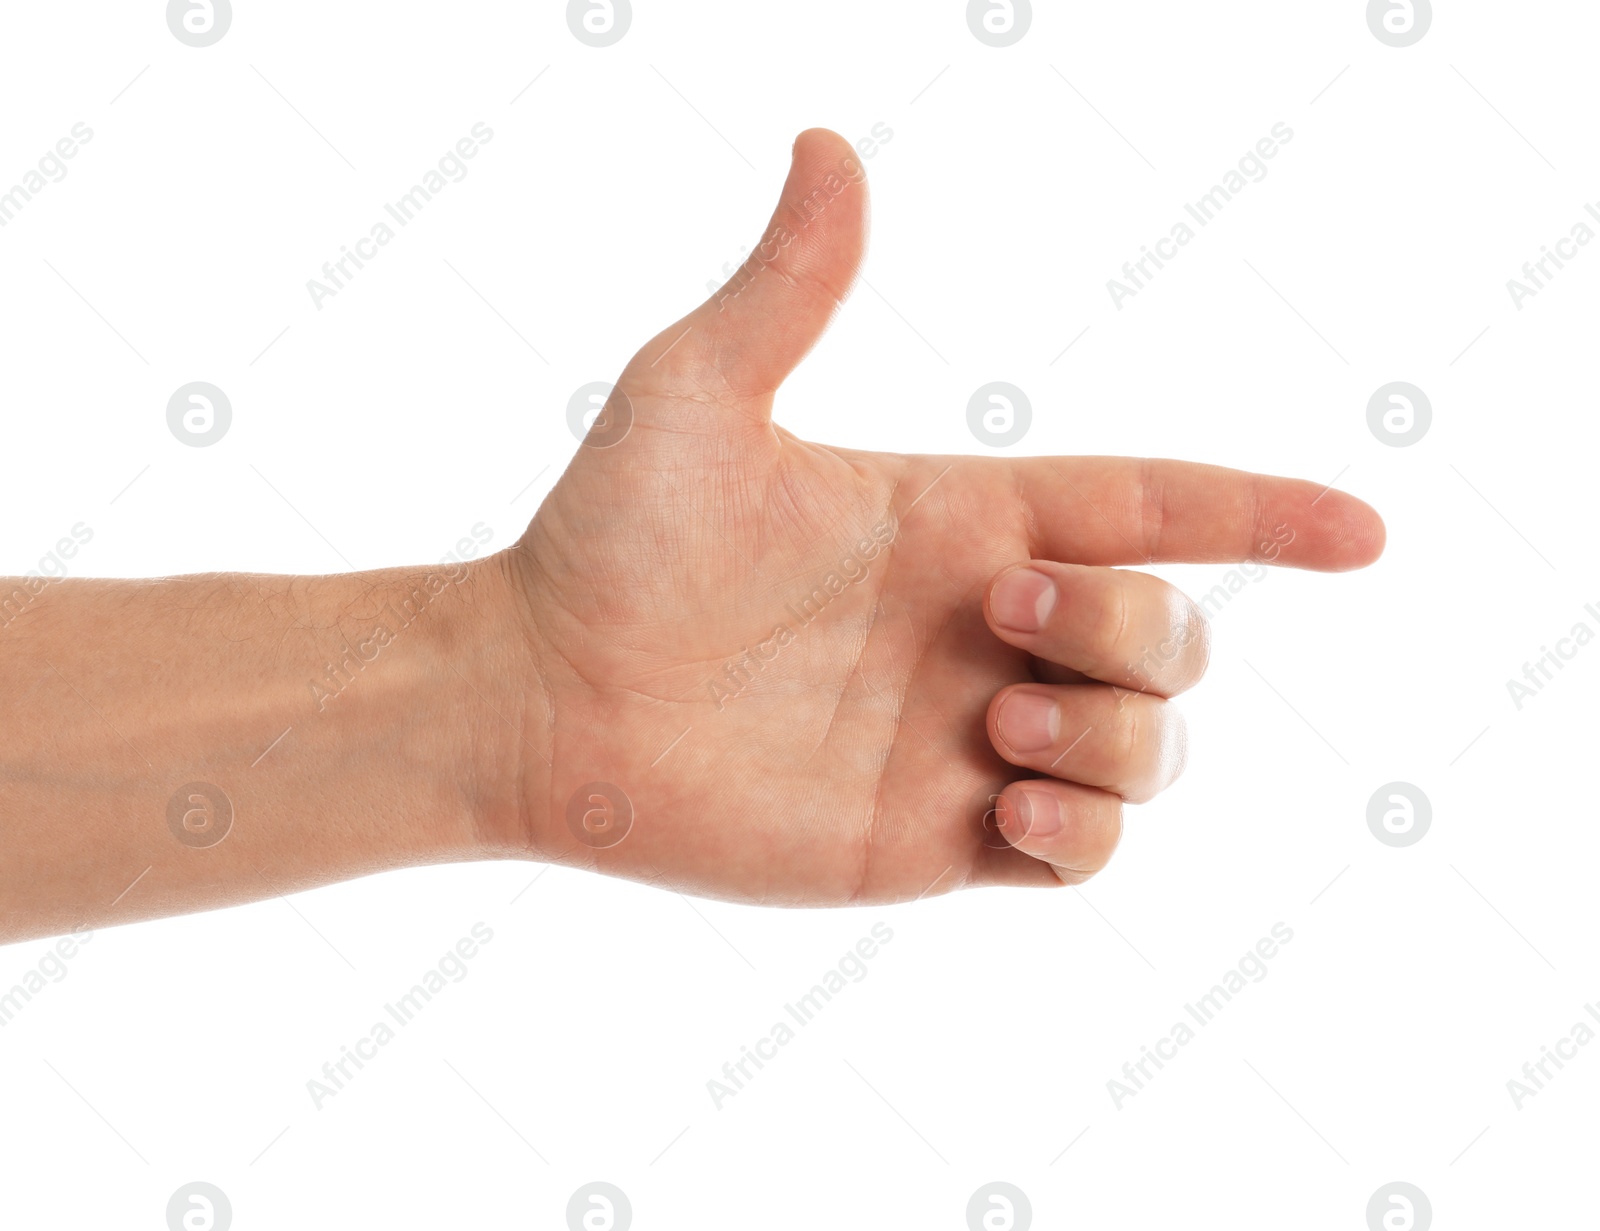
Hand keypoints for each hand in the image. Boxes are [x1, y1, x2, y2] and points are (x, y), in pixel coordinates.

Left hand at [492, 129, 1384, 904]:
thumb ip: (787, 287)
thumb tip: (828, 143)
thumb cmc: (609, 542)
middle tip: (1001, 621)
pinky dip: (1089, 835)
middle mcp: (982, 630)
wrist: (538, 701)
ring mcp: (966, 738)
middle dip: (1137, 627)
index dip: (1261, 514)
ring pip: (1150, 748)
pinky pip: (1084, 857)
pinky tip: (1010, 810)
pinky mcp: (936, 839)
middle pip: (1172, 633)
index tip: (1362, 530)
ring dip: (1121, 735)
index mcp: (958, 520)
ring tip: (1000, 716)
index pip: (1152, 508)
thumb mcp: (695, 395)